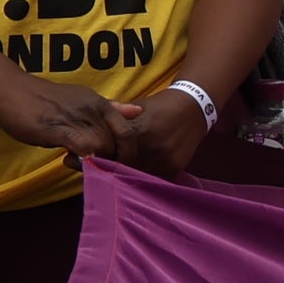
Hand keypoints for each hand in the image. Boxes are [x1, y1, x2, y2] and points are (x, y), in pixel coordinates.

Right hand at [0, 73, 122, 159]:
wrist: (10, 89)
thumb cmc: (46, 98)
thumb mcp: (82, 100)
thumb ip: (108, 108)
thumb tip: (137, 111)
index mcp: (99, 103)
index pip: (127, 131)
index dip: (127, 152)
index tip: (117, 163)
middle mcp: (91, 109)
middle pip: (117, 143)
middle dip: (111, 161)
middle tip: (96, 168)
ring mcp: (74, 118)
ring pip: (102, 146)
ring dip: (97, 162)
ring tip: (82, 164)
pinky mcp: (55, 128)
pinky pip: (81, 145)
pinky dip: (84, 157)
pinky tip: (75, 162)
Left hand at [96, 83, 210, 179]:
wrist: (193, 108)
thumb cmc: (159, 106)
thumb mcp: (136, 106)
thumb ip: (115, 117)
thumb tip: (90, 130)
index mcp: (137, 130)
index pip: (111, 151)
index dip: (102, 155)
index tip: (95, 156)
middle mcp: (150, 147)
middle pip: (123, 166)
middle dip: (114, 166)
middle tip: (107, 165)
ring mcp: (163, 159)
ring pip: (137, 174)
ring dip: (130, 172)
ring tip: (124, 167)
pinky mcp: (174, 167)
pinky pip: (153, 176)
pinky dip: (146, 172)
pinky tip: (143, 166)